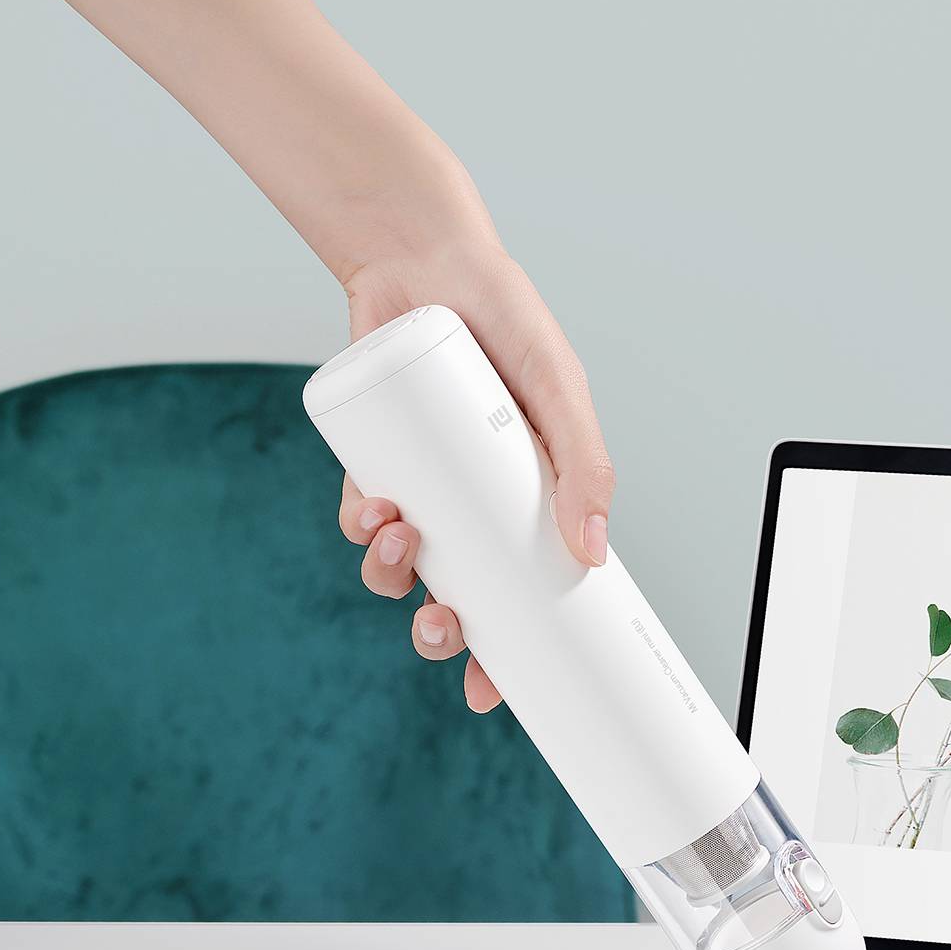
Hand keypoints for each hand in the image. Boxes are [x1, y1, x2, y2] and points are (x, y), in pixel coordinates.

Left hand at [332, 244, 613, 711]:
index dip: (510, 654)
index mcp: (529, 506)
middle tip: (442, 628)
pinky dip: (356, 523)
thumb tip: (595, 551)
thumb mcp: (560, 390)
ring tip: (398, 539)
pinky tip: (369, 505)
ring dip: (390, 575)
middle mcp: (473, 506)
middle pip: (455, 598)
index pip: (524, 598)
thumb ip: (585, 463)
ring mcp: (420, 487)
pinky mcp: (370, 460)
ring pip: (397, 566)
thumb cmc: (508, 321)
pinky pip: (355, 515)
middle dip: (442, 632)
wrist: (424, 255)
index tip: (496, 694)